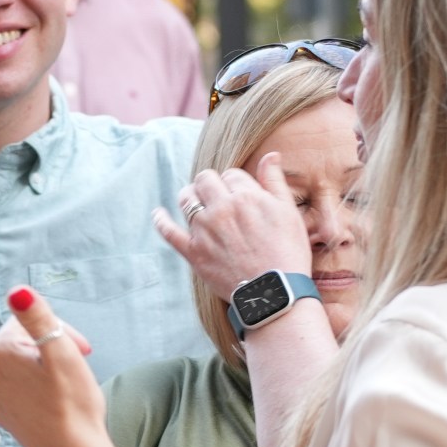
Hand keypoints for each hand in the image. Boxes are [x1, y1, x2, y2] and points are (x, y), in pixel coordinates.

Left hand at [0, 287, 118, 446]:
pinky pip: (20, 386)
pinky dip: (38, 388)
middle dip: (52, 348)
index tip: (83, 351)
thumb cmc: (73, 404)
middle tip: (78, 366)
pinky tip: (56, 402)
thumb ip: (38, 318)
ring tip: (67, 386)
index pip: (31, 322)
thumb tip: (17, 290)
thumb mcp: (62, 353)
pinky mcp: (1, 412)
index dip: (62, 332)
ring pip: (22, 364)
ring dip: (46, 367)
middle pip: (24, 342)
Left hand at [152, 155, 312, 298]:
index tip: (241, 195)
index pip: (231, 174)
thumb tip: (270, 155)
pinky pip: (168, 231)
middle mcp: (222, 209)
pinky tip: (158, 214)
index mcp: (246, 197)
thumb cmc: (287, 252)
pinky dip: (161, 220)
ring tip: (195, 201)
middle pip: (205, 179)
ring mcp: (204, 230)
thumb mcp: (288, 213)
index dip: (236, 183)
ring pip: (186, 199)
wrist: (274, 292)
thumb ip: (275, 181)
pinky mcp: (193, 252)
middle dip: (210, 183)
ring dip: (190, 196)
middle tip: (216, 195)